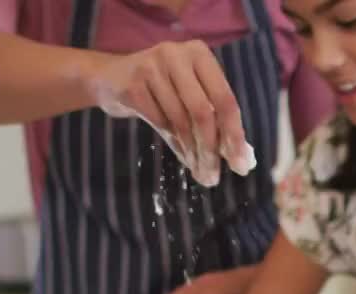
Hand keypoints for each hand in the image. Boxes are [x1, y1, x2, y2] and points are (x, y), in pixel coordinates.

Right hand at [86, 40, 251, 182]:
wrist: (112, 79)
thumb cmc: (163, 90)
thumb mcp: (192, 94)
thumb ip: (216, 120)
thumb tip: (243, 158)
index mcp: (200, 54)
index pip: (225, 99)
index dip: (235, 135)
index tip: (240, 166)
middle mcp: (177, 55)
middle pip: (203, 112)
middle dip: (211, 150)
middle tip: (214, 178)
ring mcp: (151, 68)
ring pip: (180, 121)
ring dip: (193, 153)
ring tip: (200, 172)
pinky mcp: (131, 85)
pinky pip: (160, 123)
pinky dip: (175, 145)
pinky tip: (183, 156)